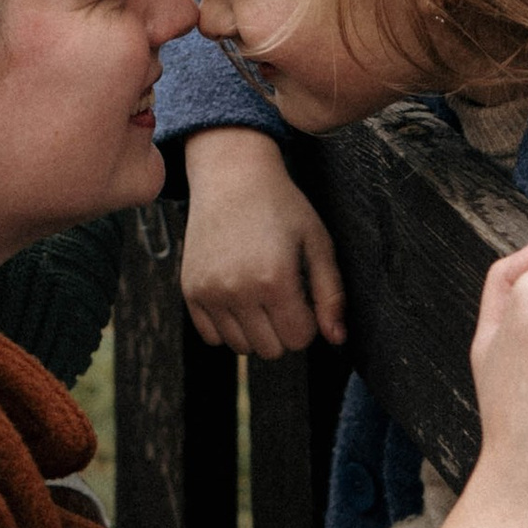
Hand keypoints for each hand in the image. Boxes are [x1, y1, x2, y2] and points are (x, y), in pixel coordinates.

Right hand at [180, 127, 346, 357]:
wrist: (231, 178)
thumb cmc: (281, 207)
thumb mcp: (318, 243)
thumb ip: (331, 294)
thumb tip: (337, 339)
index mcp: (275, 278)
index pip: (298, 339)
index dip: (308, 322)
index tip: (304, 296)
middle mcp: (238, 289)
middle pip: (271, 349)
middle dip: (284, 329)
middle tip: (283, 294)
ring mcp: (210, 292)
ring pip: (241, 348)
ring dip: (256, 330)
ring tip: (260, 295)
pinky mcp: (190, 291)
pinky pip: (211, 338)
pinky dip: (228, 327)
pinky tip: (238, 298)